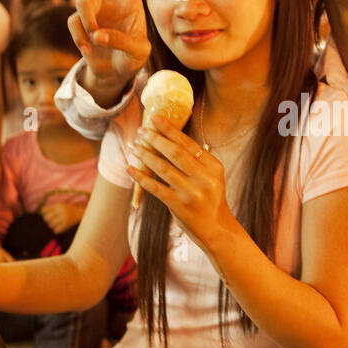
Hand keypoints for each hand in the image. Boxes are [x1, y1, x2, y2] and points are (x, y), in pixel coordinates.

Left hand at [39, 199, 85, 234]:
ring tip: (57, 225)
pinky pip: (56, 230)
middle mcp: (61, 210)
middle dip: (48, 221)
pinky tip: (60, 228)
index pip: (44, 210)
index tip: (48, 215)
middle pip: (46, 218)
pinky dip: (57, 230)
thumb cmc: (69, 211)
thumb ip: (51, 208)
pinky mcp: (67, 225)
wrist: (83, 214)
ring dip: (53, 226)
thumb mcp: (61, 205)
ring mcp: (64, 218)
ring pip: (51, 225)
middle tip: (53, 221)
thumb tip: (40, 212)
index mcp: (58, 205)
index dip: (44, 214)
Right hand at [69, 0, 150, 88]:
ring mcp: (94, 11)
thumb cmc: (132, 58)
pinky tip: (88, 50)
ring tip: (95, 39)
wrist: (114, 72)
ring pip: (83, 1)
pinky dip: (80, 37)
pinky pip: (74, 23)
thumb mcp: (139, 52)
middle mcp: (111, 0)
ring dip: (88, 21)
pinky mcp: (80, 23)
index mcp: (131, 1)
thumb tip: (97, 34)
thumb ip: (122, 41)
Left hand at [127, 116, 235, 253]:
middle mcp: (205, 178)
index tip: (156, 118)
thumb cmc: (210, 199)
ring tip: (134, 147)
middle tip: (141, 131)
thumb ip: (198, 161)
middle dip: (156, 139)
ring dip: (146, 155)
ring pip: (164, 168)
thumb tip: (171, 138)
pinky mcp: (179, 206)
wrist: (217, 230)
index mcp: (214, 167)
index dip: (171, 130)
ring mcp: (192, 193)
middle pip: (176, 153)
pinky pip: (156, 188)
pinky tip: (130, 169)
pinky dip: (141, 177)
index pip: (189, 144)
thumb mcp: (212, 178)